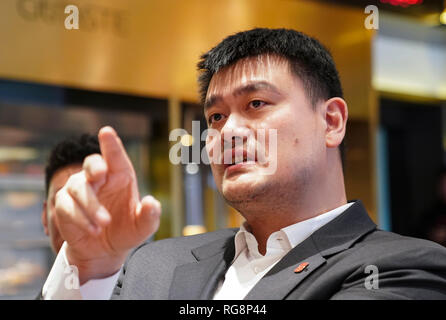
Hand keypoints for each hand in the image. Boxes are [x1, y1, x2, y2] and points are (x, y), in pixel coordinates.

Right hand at [54, 126, 160, 283]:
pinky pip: (67, 207)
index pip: (115, 156)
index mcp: (120, 175)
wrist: (104, 251)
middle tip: (101, 173)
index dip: (110, 144)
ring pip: (78, 189)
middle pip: (92, 164)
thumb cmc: (126, 231)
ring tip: (104, 224)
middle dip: (94, 166)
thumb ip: (149, 216)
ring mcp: (79, 189)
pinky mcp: (64, 205)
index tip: (106, 132)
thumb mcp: (143, 227)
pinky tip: (93, 230)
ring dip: (91, 206)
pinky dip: (81, 219)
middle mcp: (99, 178)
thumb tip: (151, 202)